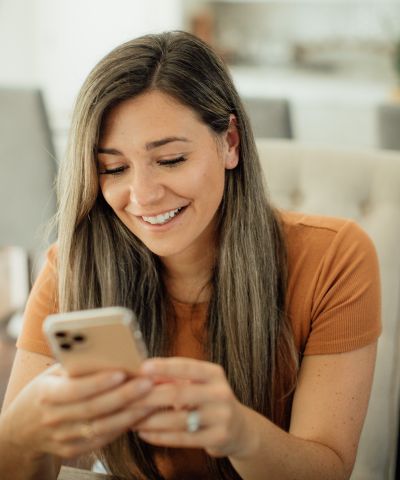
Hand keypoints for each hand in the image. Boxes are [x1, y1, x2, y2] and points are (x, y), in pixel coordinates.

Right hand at [0, 364, 153, 459]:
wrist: (24, 428)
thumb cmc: (47, 390)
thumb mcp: (54, 373)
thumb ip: (78, 366)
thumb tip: (112, 354)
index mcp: (46, 393)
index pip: (75, 389)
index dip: (99, 382)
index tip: (122, 372)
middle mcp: (53, 418)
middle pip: (93, 409)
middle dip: (124, 395)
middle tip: (148, 383)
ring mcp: (63, 438)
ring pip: (102, 427)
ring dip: (130, 413)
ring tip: (152, 399)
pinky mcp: (73, 450)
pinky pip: (103, 439)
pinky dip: (124, 426)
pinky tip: (141, 414)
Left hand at [134, 357, 253, 457]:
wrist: (239, 428)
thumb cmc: (209, 400)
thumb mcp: (199, 383)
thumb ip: (175, 378)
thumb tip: (144, 373)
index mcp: (214, 374)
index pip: (187, 367)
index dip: (164, 367)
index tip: (142, 367)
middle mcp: (220, 393)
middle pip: (178, 394)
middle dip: (148, 397)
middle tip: (126, 398)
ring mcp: (221, 417)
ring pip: (178, 419)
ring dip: (150, 420)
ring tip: (129, 419)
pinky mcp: (217, 438)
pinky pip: (182, 438)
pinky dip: (159, 436)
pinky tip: (143, 433)